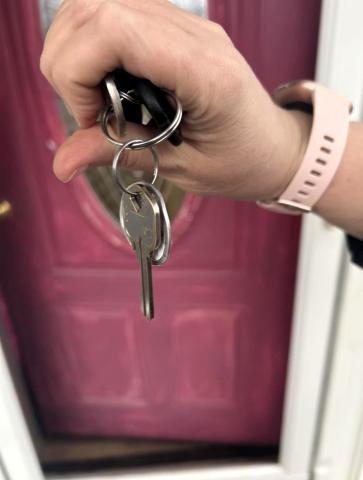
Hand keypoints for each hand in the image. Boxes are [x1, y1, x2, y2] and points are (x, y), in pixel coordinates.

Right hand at [40, 0, 307, 199]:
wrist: (274, 145)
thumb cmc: (241, 160)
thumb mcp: (183, 167)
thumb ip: (120, 152)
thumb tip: (61, 163)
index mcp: (204, 72)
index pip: (112, 30)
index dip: (78, 74)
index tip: (90, 120)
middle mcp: (192, 35)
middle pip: (94, 9)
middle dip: (68, 64)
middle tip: (90, 112)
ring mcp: (183, 24)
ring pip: (97, 5)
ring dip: (76, 53)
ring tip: (100, 100)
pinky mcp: (173, 28)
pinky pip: (114, 16)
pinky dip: (93, 48)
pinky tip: (110, 85)